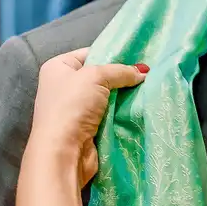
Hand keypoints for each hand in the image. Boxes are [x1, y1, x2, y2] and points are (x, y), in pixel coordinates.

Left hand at [26, 48, 147, 184]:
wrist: (63, 152)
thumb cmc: (72, 106)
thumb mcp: (97, 76)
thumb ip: (121, 71)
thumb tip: (143, 72)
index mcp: (58, 68)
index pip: (90, 53)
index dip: (113, 53)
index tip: (138, 56)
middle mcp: (64, 86)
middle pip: (101, 75)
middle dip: (122, 76)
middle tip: (147, 73)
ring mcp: (75, 108)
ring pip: (108, 95)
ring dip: (125, 95)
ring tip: (149, 87)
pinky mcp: (87, 126)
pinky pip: (110, 113)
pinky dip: (123, 111)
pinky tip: (140, 105)